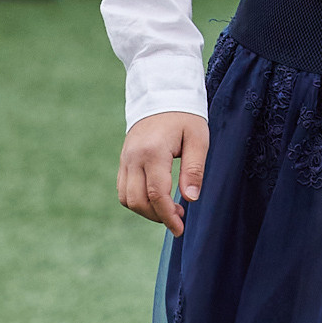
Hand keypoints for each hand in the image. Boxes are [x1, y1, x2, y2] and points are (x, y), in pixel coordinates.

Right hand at [119, 110, 207, 233]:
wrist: (161, 94)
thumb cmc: (184, 116)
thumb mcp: (198, 139)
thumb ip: (194, 169)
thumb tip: (191, 198)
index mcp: (153, 152)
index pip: (157, 194)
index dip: (168, 215)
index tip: (180, 229)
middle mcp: (134, 157)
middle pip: (138, 201)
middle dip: (158, 216)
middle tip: (179, 217)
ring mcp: (125, 159)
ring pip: (127, 198)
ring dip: (146, 210)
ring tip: (168, 208)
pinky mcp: (123, 160)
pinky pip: (123, 189)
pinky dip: (137, 200)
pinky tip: (156, 199)